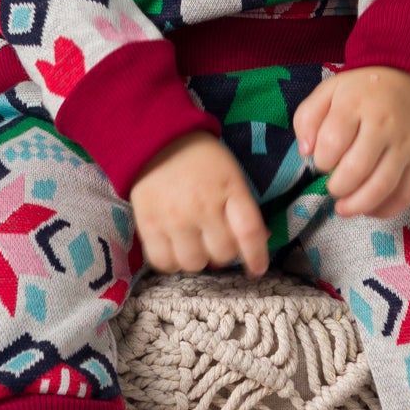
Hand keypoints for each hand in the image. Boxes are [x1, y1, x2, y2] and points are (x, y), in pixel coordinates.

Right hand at [130, 131, 268, 276]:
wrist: (157, 140)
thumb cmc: (201, 158)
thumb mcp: (232, 175)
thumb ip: (245, 207)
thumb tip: (261, 241)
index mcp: (230, 190)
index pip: (249, 232)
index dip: (257, 256)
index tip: (257, 269)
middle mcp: (203, 207)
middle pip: (223, 253)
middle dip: (224, 253)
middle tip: (216, 242)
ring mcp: (174, 218)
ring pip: (194, 263)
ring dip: (198, 259)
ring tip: (194, 245)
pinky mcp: (148, 224)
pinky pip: (163, 261)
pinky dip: (172, 263)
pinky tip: (175, 251)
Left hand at [292, 67, 409, 218]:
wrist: (408, 84)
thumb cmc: (360, 93)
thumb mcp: (327, 92)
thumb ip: (307, 119)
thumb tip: (305, 152)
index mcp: (355, 104)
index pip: (332, 142)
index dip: (320, 160)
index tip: (321, 162)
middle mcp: (384, 125)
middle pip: (356, 169)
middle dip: (337, 187)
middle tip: (331, 186)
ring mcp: (406, 145)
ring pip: (381, 186)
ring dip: (357, 204)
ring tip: (343, 207)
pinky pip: (406, 194)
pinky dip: (385, 209)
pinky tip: (369, 209)